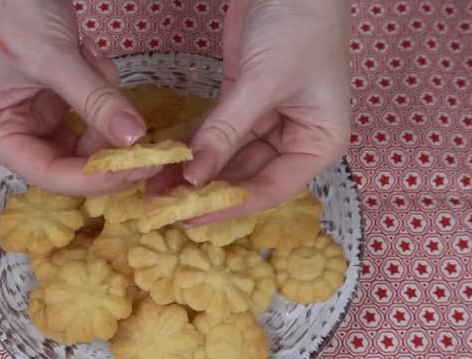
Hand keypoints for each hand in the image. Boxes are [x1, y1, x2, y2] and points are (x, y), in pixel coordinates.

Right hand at [0, 0, 157, 195]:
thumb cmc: (6, 10)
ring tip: (90, 58)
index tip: (143, 165)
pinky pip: (93, 111)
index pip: (53, 176)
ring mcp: (38, 118)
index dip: (99, 178)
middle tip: (146, 130)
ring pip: (90, 137)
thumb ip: (95, 100)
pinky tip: (88, 53)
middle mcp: (15, 135)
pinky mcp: (57, 101)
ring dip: (104, 105)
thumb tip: (135, 140)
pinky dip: (101, 87)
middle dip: (109, 143)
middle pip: (75, 163)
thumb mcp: (53, 57)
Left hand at [180, 0, 350, 223]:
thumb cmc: (297, 27)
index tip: (190, 218)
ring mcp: (268, 120)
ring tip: (154, 189)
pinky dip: (193, 144)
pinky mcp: (244, 101)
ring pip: (228, 157)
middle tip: (162, 206)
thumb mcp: (262, 83)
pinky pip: (217, 132)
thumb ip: (225, 132)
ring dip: (194, 171)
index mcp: (318, 143)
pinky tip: (166, 160)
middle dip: (206, 190)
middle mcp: (295, 138)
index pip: (271, 188)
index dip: (230, 206)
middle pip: (246, 177)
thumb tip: (193, 179)